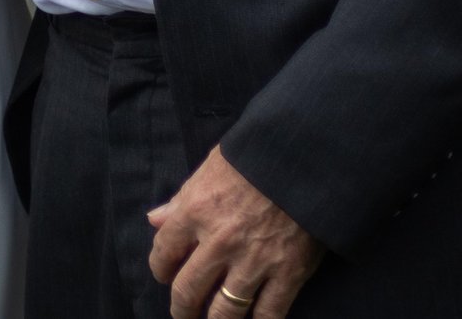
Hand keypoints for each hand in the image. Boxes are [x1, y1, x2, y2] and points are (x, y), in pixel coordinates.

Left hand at [148, 149, 323, 318]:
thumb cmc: (254, 157)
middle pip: (188, 290)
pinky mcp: (289, 274)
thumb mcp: (208, 169)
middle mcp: (219, 242)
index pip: (164, 252)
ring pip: (226, 310)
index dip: (160, 268)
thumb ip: (180, 199)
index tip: (163, 275)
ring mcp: (254, 262)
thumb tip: (154, 219)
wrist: (307, 159)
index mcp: (195, 212)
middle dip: (182, 309)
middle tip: (183, 314)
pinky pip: (269, 313)